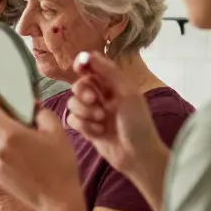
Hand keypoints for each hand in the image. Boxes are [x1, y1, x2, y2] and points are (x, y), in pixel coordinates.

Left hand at [0, 94, 80, 210]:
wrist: (58, 201)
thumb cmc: (60, 166)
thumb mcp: (57, 133)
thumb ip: (42, 113)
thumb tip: (32, 106)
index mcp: (11, 135)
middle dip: (1, 117)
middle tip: (16, 114)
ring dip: (6, 135)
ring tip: (26, 138)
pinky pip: (0, 157)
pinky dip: (8, 151)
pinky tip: (26, 157)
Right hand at [66, 51, 165, 176]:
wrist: (138, 156)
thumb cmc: (138, 123)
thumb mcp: (127, 93)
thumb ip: (108, 72)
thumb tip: (88, 54)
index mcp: (114, 85)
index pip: (93, 68)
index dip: (83, 65)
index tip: (79, 67)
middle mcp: (102, 97)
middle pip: (78, 85)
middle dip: (83, 92)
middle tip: (94, 100)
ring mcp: (93, 113)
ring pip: (73, 103)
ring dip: (84, 111)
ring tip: (100, 120)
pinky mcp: (86, 129)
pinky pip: (73, 120)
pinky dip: (83, 126)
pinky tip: (98, 133)